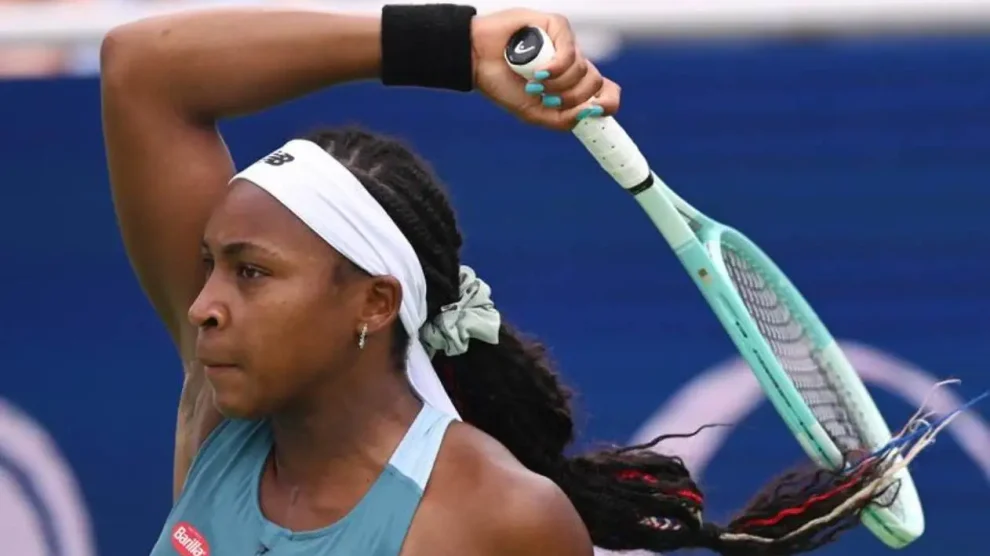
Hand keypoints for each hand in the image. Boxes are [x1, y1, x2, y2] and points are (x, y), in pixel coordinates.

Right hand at [471, 9, 620, 130]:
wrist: (476, 62)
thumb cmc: (503, 84)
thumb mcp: (534, 113)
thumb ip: (563, 120)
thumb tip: (590, 111)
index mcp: (572, 84)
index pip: (607, 92)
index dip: (608, 103)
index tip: (594, 111)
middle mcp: (573, 64)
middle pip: (596, 83)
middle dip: (572, 98)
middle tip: (547, 98)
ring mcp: (566, 44)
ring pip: (584, 69)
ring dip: (558, 84)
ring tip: (534, 81)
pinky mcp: (556, 27)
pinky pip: (571, 51)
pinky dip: (557, 67)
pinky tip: (539, 72)